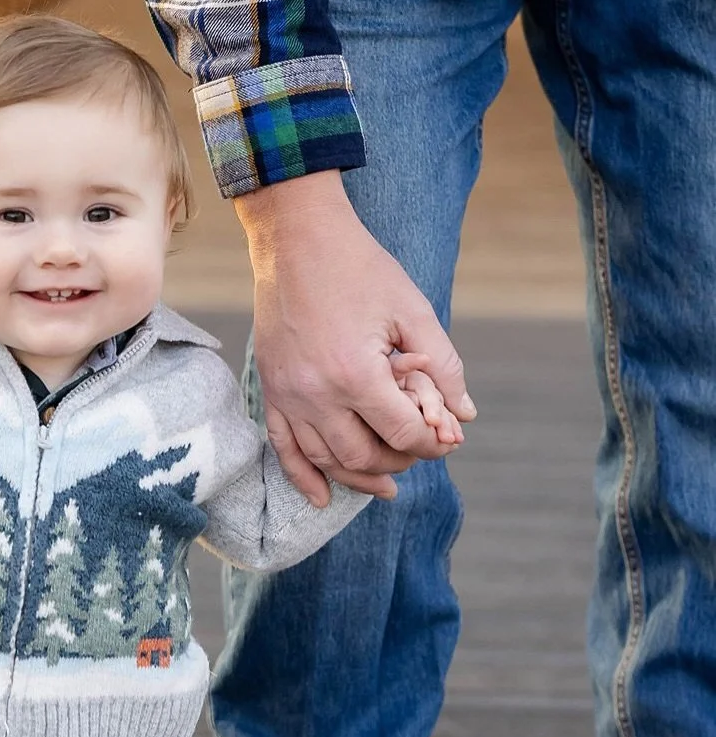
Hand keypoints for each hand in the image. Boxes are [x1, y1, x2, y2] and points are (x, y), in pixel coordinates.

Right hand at [236, 170, 475, 505]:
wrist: (296, 238)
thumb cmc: (360, 268)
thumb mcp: (412, 310)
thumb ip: (443, 365)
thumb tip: (465, 414)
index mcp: (358, 374)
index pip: (403, 433)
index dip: (432, 444)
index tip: (447, 441)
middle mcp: (318, 394)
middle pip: (364, 455)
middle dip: (399, 461)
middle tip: (418, 452)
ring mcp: (289, 396)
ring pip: (326, 459)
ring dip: (359, 476)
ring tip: (386, 482)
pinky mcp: (271, 390)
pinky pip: (284, 448)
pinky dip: (303, 476)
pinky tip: (322, 497)